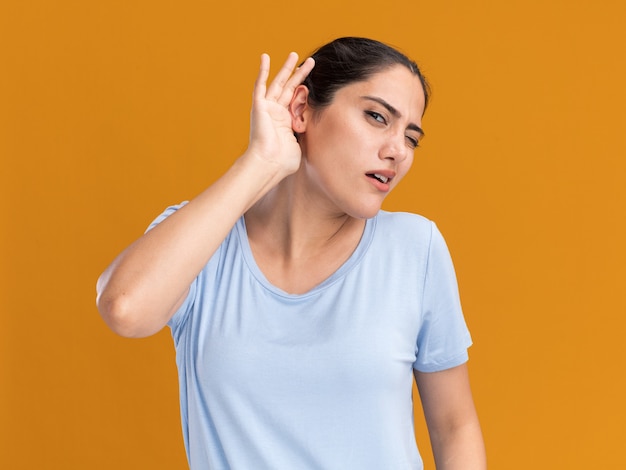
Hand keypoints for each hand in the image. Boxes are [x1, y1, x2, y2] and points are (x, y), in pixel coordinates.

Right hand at [246, 52, 314, 177]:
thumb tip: (321, 135)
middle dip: (300, 74)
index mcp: (286, 122)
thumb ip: (307, 136)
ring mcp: (267, 108)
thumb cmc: (283, 161)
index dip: (305, 89)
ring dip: (287, 68)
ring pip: (279, 83)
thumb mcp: (301, 145)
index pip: (297, 100)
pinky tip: (265, 57)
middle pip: (290, 88)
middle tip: (310, 62)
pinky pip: (260, 85)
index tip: (315, 80)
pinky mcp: (259, 106)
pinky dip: (262, 71)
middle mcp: (276, 113)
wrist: (268, 163)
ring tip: (295, 54)